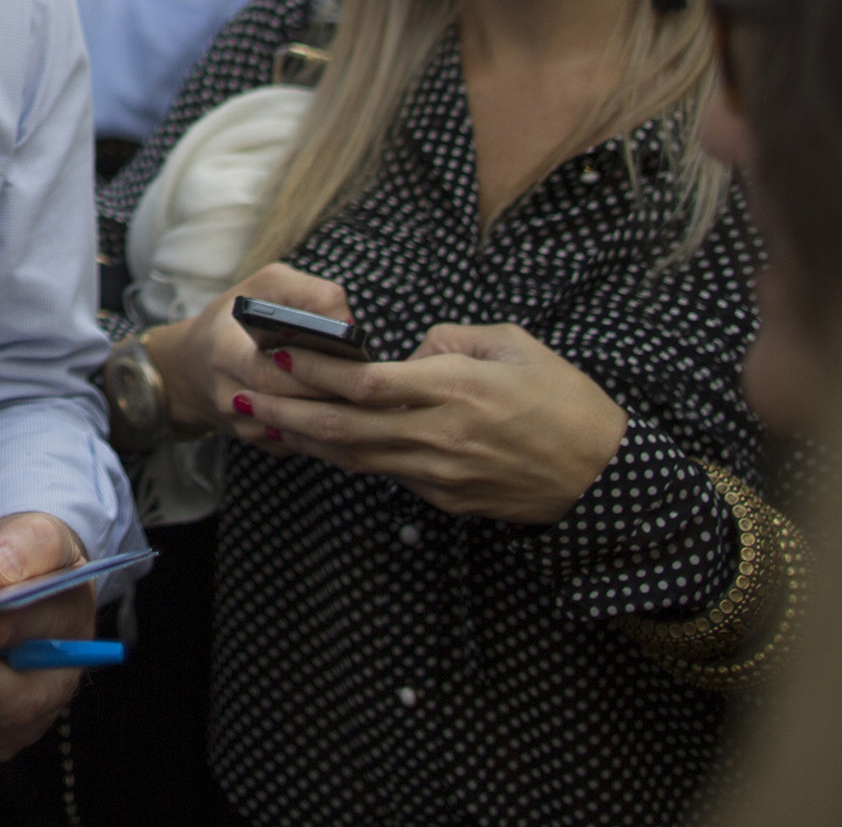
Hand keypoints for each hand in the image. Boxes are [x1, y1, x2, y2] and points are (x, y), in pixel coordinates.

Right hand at [151, 262, 354, 436]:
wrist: (191, 367)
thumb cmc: (233, 319)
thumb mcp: (264, 287)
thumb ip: (307, 293)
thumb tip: (350, 324)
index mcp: (223, 353)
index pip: (267, 373)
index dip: (309, 367)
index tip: (343, 351)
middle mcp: (229, 398)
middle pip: (290, 407)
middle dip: (331, 391)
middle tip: (367, 377)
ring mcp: (244, 428)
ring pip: (302, 432)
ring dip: (336, 413)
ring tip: (364, 392)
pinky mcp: (261, 444)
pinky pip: (303, 442)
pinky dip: (329, 428)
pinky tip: (346, 407)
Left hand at [227, 322, 626, 524]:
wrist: (606, 480)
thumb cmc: (565, 401)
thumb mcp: (514, 346)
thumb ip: (452, 341)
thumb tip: (412, 351)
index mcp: (455, 390)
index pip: (365, 382)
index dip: (313, 368)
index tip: (274, 349)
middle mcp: (438, 436)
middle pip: (342, 428)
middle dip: (283, 412)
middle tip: (236, 395)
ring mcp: (439, 475)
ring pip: (354, 458)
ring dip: (303, 440)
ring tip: (258, 420)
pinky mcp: (446, 500)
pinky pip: (385, 474)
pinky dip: (346, 458)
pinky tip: (316, 444)